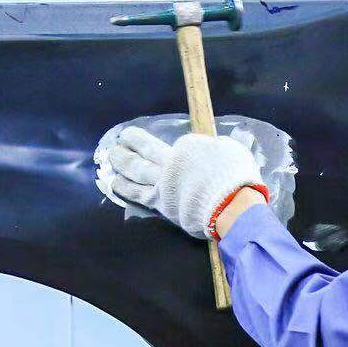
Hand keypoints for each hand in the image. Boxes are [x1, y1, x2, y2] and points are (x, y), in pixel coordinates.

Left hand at [107, 126, 265, 239]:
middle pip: (145, 152)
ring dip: (121, 164)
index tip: (172, 149)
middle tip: (118, 140)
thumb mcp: (232, 151)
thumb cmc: (236, 177)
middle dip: (131, 145)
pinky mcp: (161, 205)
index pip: (174, 145)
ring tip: (111, 158)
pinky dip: (124, 188)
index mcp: (187, 148)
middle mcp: (170, 164)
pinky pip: (138, 195)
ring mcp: (163, 185)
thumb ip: (218, 148)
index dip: (172, 148)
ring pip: (136, 172)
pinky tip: (115, 184)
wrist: (231, 206)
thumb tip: (215, 148)